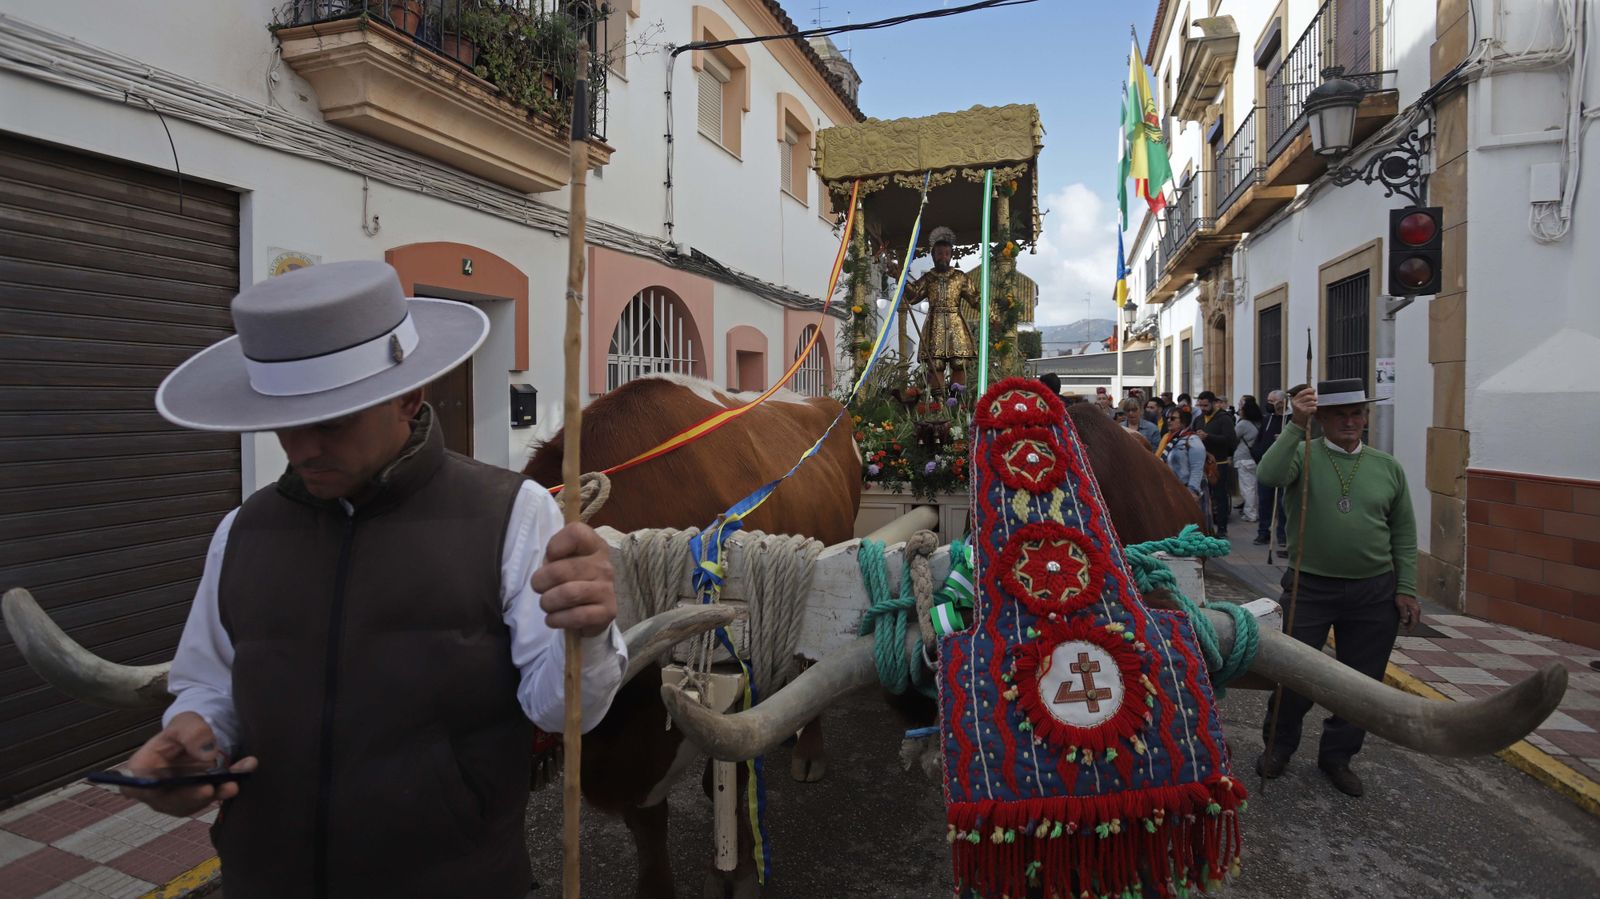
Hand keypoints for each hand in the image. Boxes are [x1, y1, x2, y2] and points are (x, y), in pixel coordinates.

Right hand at [121, 712, 256, 816]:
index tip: (165, 787)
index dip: (151, 792)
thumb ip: (193, 733)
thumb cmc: (182, 731)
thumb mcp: (186, 723)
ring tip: (234, 782)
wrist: (198, 737)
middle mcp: (157, 790)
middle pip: (171, 799)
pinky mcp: (198, 799)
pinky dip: (229, 785)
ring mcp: (178, 798)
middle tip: (209, 789)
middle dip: (192, 795)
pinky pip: (214, 795)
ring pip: (196, 801)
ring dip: (216, 792)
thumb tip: (207, 753)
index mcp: (142, 770)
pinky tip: (244, 770)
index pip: (139, 787)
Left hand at [532, 522, 616, 637]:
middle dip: (540, 582)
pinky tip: (554, 618)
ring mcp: (608, 589)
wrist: (592, 607)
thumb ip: (553, 556)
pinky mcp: (608, 612)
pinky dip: (558, 619)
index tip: (550, 558)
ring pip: (568, 594)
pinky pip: (577, 616)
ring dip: (548, 602)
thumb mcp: (563, 559)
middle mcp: (604, 565)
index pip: (575, 534)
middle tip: (539, 588)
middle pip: (561, 569)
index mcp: (594, 545)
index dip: (555, 545)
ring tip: (547, 604)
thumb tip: (547, 568)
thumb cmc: (572, 578)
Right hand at [1290, 388, 1317, 427]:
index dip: (1308, 390)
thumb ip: (1304, 397)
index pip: (1302, 393)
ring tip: (1314, 405)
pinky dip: (1315, 408)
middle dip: (1314, 397)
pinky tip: (1313, 410)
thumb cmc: (1300, 411)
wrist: (1298, 421)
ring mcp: (1299, 408)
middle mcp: (1296, 403)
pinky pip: (1313, 408)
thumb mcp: (1299, 403)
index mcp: (1294, 400)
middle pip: (1308, 397)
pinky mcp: (1304, 412)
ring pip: (1311, 402)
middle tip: (1316, 399)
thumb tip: (1312, 390)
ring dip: (1315, 403)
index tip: (1313, 390)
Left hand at [1396, 593, 1420, 630]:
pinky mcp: (1414, 607)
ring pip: (1414, 618)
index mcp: (1415, 610)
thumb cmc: (1402, 596)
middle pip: (1415, 621)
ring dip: (1410, 623)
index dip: (1411, 627)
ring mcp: (1416, 608)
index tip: (1408, 631)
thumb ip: (1403, 614)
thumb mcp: (1401, 605)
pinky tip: (1405, 620)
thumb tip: (1404, 622)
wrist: (1404, 589)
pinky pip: (1413, 615)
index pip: (1415, 622)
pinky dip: (1410, 619)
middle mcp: (1417, 610)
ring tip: (1404, 625)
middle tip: (1405, 630)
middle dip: (1411, 626)